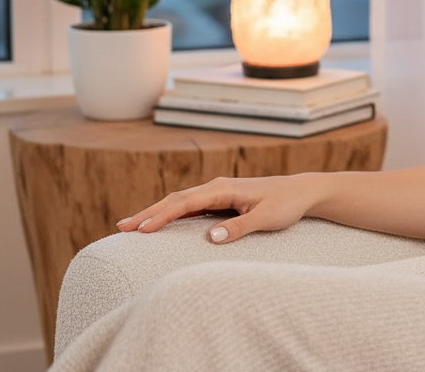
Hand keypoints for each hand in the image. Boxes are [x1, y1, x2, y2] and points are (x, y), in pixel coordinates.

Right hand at [115, 174, 320, 243]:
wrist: (301, 192)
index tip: (143, 229)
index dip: (163, 215)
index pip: (186, 202)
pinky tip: (158, 224)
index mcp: (224, 189)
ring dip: (156, 213)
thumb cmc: (286, 204)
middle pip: (175, 199)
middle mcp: (217, 187)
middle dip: (149, 213)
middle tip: (122, 228)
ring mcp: (217, 193)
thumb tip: (210, 237)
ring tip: (131, 226)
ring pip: (180, 202)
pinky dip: (170, 214)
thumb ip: (239, 227)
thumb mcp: (266, 218)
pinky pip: (189, 207)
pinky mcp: (220, 201)